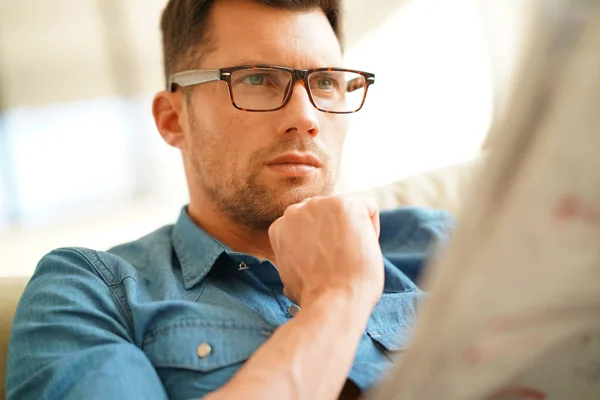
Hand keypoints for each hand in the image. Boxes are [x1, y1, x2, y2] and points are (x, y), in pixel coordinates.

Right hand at [268, 195, 383, 308]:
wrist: (332, 302)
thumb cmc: (315, 296)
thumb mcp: (290, 274)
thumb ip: (294, 257)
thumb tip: (303, 263)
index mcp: (281, 226)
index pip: (307, 224)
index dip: (319, 244)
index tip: (325, 263)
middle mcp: (296, 209)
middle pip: (326, 213)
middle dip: (334, 233)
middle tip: (340, 259)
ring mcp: (321, 204)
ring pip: (346, 210)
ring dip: (352, 230)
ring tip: (350, 256)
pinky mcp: (345, 204)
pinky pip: (368, 207)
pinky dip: (371, 227)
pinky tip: (363, 248)